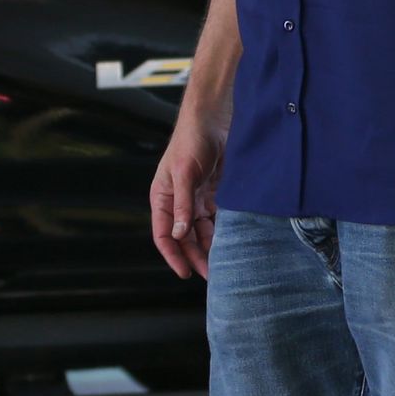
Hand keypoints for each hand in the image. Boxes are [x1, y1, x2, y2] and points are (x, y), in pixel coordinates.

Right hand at [150, 116, 224, 279]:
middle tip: (211, 276)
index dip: (173, 255)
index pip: (163, 235)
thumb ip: (182, 205)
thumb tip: (178, 234)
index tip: (186, 273)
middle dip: (195, 256)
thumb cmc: (191, 141)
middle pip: (184, 237)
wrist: (213, 119)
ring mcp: (195, 198)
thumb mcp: (184, 174)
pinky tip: (233, 242)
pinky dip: (221, 231)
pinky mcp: (213, 193)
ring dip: (209, 246)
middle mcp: (177, 202)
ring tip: (223, 263)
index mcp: (162, 198)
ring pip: (201, 231)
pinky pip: (216, 219)